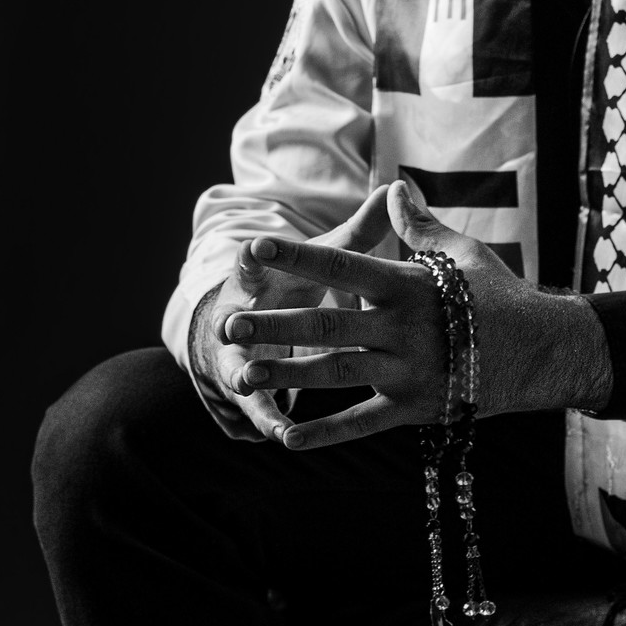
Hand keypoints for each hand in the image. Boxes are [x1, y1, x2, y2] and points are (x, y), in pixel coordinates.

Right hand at [189, 186, 391, 440]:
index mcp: (259, 277)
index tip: (255, 247)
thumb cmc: (294, 284)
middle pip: (241, 319)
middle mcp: (243, 316)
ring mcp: (241, 358)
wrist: (245, 328)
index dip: (254, 257)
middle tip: (232, 322)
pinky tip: (284, 436)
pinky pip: (259, 413)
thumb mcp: (323, 257)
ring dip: (245, 375)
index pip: (253, 262)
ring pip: (241, 368)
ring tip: (248, 380)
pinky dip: (269, 422)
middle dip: (240, 321)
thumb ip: (358, 231)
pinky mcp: (252, 395)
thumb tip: (394, 188)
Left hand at [223, 179, 612, 448]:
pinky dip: (324, 433)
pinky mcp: (413, 408)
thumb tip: (394, 186)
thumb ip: (417, 225)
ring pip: (335, 373)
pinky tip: (287, 437)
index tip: (255, 248)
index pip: (342, 265)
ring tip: (241, 372)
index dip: (297, 257)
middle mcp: (402, 328)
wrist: (543, 350)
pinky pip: (362, 423)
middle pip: (327, 325)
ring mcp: (407, 371)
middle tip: (228, 321)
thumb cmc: (498, 295)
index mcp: (407, 285)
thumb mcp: (459, 252)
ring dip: (286, 373)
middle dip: (275, 324)